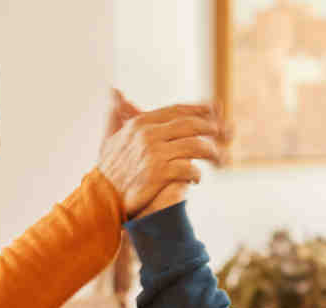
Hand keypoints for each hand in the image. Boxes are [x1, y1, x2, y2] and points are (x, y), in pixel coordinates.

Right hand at [98, 96, 226, 215]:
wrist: (100, 198)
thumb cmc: (107, 170)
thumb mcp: (109, 137)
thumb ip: (116, 115)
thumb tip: (114, 92)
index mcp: (141, 124)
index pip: (177, 110)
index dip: (198, 110)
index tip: (214, 111)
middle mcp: (149, 135)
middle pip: (191, 125)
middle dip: (212, 129)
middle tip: (225, 135)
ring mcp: (155, 154)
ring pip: (195, 146)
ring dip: (212, 153)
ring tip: (219, 161)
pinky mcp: (159, 174)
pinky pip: (188, 169)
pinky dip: (197, 174)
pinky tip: (197, 179)